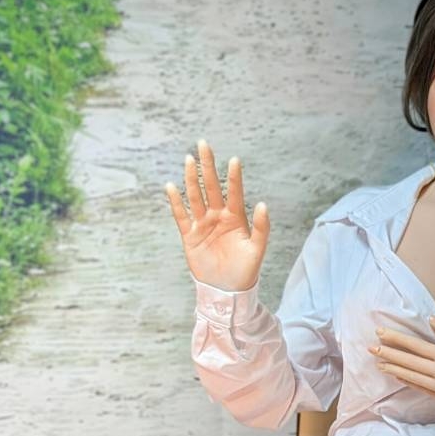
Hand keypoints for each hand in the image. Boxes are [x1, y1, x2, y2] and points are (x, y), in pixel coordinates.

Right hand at [164, 139, 269, 292]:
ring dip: (191, 179)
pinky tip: (171, 187)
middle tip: (203, 144)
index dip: (234, 177)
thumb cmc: (245, 270)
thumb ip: (262, 228)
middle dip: (207, 166)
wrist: (227, 291)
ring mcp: (203, 225)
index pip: (234, 192)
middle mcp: (218, 217)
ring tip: (189, 160)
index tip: (234, 160)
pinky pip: (181, 216)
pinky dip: (176, 202)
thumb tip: (264, 204)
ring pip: (195, 197)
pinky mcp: (190, 236)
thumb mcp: (257, 250)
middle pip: (211, 187)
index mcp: (236, 218)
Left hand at [367, 317, 434, 415]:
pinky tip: (397, 376)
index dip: (396, 339)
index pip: (415, 346)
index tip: (381, 332)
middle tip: (371, 347)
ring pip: (411, 377)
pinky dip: (407, 382)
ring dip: (394, 369)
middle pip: (408, 362)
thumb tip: (432, 320)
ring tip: (378, 362)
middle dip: (388, 353)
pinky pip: (421, 390)